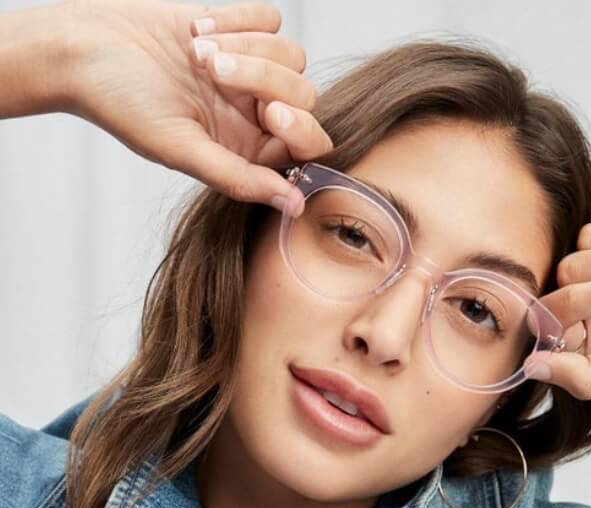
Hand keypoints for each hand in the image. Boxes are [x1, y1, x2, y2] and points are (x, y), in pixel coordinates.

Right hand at [64, 0, 332, 208]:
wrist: (82, 47)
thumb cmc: (122, 104)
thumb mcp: (181, 149)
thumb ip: (240, 179)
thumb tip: (295, 206)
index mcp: (248, 151)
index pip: (308, 145)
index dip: (300, 127)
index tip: (269, 111)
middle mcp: (254, 114)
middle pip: (304, 95)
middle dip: (264, 77)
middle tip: (211, 70)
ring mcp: (249, 71)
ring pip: (291, 55)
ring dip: (245, 45)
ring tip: (194, 52)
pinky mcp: (237, 28)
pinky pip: (269, 19)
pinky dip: (235, 18)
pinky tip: (194, 29)